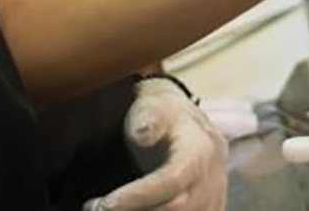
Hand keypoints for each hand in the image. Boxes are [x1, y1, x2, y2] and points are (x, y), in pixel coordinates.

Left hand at [84, 78, 228, 210]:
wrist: (190, 130)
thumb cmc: (163, 119)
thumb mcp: (152, 108)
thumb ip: (147, 119)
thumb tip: (141, 133)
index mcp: (199, 153)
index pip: (170, 181)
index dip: (138, 196)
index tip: (105, 204)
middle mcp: (211, 181)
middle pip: (175, 209)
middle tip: (96, 209)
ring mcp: (212, 201)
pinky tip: (130, 210)